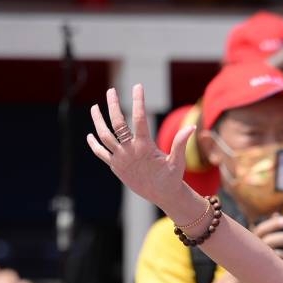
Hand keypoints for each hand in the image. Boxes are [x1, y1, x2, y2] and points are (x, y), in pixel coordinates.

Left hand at [87, 85, 190, 206]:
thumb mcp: (178, 161)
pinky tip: (90, 134)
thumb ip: (181, 143)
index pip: (139, 118)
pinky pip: (101, 153)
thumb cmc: (172, 178)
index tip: (138, 86)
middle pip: (116, 124)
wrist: (163, 196)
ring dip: (98, 120)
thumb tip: (192, 127)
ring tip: (94, 107)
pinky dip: (94, 143)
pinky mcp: (116, 167)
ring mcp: (120, 159)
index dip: (138, 101)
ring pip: (104, 136)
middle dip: (113, 105)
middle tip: (111, 90)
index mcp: (145, 147)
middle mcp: (129, 151)